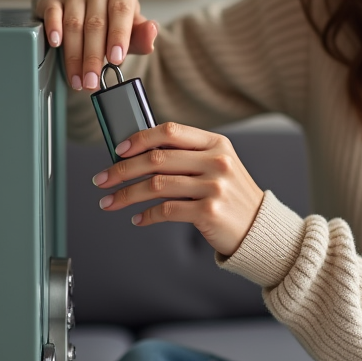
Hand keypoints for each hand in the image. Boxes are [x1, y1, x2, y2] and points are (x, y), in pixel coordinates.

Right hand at [35, 0, 158, 91]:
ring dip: (74, 56)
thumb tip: (152, 31)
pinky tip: (55, 44)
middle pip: (95, 24)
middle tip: (92, 81)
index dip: (118, 37)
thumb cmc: (113, 23)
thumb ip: (143, 36)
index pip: (121, 12)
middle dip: (93, 57)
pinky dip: (54, 28)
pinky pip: (52, 13)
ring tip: (77, 79)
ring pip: (73, 24)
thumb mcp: (132, 31)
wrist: (87, 9)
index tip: (116, 59)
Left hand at [91, 122, 264, 256]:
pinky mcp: (209, 212)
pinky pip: (166, 211)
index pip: (170, 132)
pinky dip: (146, 216)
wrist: (259, 228)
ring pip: (156, 185)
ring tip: (110, 201)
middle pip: (157, 159)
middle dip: (122, 169)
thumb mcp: (218, 167)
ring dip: (126, 194)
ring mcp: (214, 187)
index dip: (139, 138)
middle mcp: (217, 161)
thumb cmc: (231, 197)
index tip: (118, 150)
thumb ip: (187, 157)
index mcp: (217, 144)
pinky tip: (137, 219)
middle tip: (102, 179)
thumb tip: (138, 156)